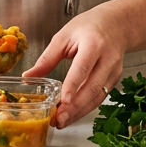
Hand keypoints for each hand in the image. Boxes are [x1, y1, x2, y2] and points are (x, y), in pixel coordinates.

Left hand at [23, 0, 145, 128]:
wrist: (117, 24)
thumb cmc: (89, 26)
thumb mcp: (64, 35)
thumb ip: (47, 57)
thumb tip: (28, 77)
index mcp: (94, 44)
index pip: (83, 68)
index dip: (73, 85)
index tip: (63, 100)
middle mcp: (107, 59)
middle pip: (92, 87)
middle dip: (75, 106)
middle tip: (58, 119)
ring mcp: (114, 71)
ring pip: (97, 96)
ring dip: (80, 112)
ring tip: (62, 121)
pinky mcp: (115, 80)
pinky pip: (100, 97)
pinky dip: (86, 108)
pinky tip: (72, 115)